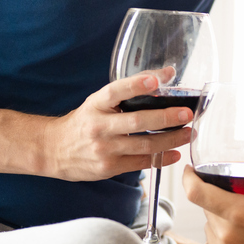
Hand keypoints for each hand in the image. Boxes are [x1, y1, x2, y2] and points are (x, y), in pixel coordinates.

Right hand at [42, 67, 192, 181]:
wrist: (55, 150)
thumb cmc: (84, 122)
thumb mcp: (99, 102)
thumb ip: (128, 91)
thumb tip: (165, 75)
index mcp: (96, 104)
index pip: (117, 90)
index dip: (136, 84)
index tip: (156, 80)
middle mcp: (99, 125)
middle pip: (137, 121)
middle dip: (166, 118)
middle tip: (186, 114)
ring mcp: (104, 148)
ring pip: (144, 145)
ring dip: (170, 140)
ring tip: (188, 133)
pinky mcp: (109, 167)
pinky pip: (141, 163)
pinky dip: (161, 158)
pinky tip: (175, 153)